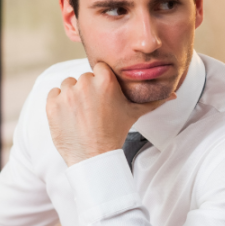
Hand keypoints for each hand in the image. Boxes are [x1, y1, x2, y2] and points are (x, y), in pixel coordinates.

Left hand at [45, 62, 174, 166]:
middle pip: (83, 77)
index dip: (100, 82)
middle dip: (87, 90)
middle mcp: (85, 83)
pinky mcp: (52, 104)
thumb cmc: (115, 133)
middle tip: (93, 109)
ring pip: (67, 85)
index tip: (102, 95)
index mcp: (105, 81)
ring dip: (71, 95)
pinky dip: (58, 103)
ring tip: (81, 114)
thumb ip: (151, 101)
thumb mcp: (134, 114)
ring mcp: (66, 94)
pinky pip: (53, 94)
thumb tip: (172, 95)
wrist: (93, 156)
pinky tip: (69, 116)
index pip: (99, 69)